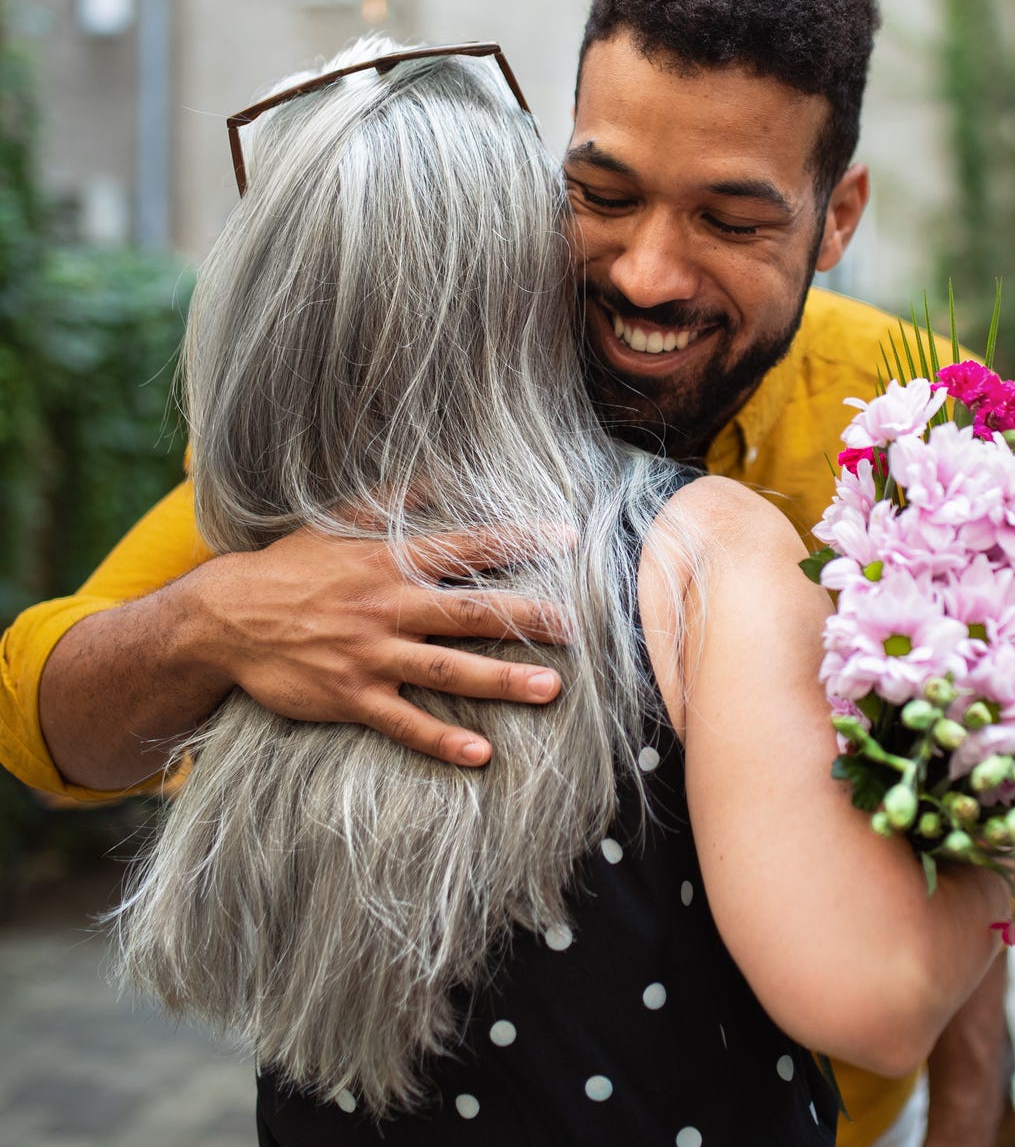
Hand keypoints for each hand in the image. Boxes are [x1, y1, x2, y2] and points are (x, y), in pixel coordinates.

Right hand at [186, 525, 568, 765]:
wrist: (223, 619)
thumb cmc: (289, 568)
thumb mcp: (336, 523)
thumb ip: (392, 502)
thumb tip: (438, 473)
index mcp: (390, 563)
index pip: (468, 547)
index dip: (519, 540)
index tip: (568, 538)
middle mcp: (388, 607)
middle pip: (471, 611)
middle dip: (528, 617)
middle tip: (578, 626)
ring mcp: (370, 655)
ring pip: (448, 669)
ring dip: (502, 679)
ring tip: (551, 689)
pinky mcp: (350, 697)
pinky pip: (404, 722)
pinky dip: (442, 739)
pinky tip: (480, 754)